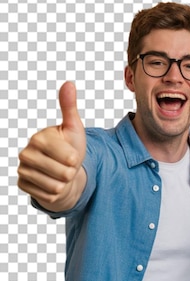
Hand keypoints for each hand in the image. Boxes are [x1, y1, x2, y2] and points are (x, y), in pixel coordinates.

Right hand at [17, 81, 86, 210]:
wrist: (62, 170)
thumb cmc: (69, 148)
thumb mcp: (73, 128)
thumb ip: (69, 107)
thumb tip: (68, 83)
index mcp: (39, 138)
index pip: (70, 158)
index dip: (76, 159)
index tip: (70, 154)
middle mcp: (26, 154)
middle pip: (64, 174)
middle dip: (71, 172)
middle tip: (65, 166)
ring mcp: (22, 171)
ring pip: (57, 187)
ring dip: (64, 184)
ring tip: (59, 174)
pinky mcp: (22, 186)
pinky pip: (49, 196)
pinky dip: (56, 193)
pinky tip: (51, 183)